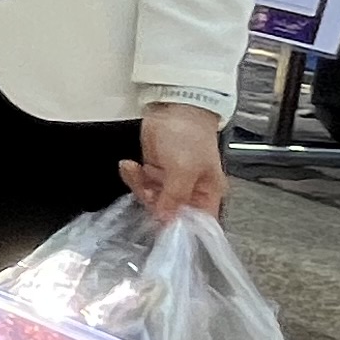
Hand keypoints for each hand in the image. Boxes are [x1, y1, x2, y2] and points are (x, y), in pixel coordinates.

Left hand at [121, 103, 227, 221]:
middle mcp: (191, 192)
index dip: (181, 230)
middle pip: (170, 214)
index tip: (162, 230)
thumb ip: (175, 197)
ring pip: (152, 200)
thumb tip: (165, 220)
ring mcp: (172, 182)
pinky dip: (134, 177)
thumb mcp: (184, 169)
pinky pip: (142, 185)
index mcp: (208, 194)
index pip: (198, 224)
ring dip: (140, 186)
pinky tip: (130, 165)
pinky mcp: (156, 173)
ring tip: (136, 169)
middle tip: (147, 188)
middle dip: (153, 202)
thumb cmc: (189, 135)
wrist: (173, 108)